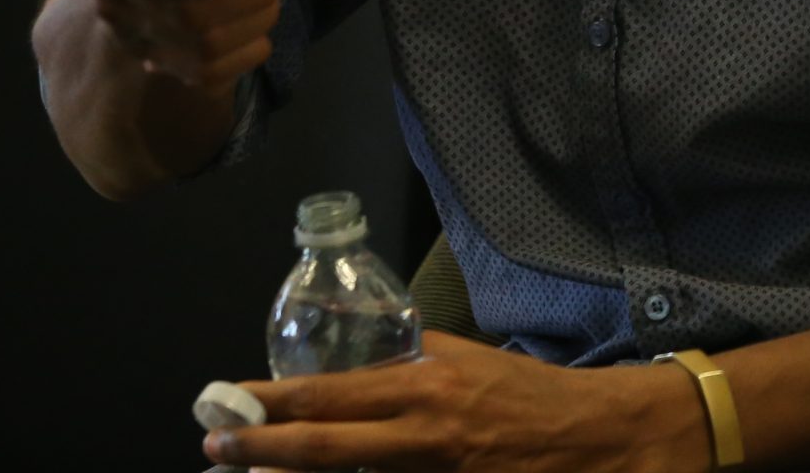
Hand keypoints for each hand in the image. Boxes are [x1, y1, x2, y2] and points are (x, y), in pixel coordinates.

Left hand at [202, 333, 707, 472]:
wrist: (593, 437)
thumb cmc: (526, 393)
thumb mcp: (465, 360)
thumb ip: (408, 362)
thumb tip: (350, 365)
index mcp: (427, 383)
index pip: (333, 393)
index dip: (275, 402)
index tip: (229, 400)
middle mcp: (425, 431)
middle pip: (325, 447)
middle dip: (261, 449)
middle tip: (216, 446)